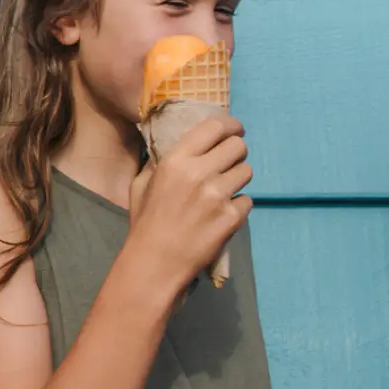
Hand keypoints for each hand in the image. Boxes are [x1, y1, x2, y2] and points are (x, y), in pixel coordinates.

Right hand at [121, 115, 250, 295]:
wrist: (155, 263)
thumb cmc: (145, 222)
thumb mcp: (142, 184)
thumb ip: (161, 161)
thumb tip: (178, 145)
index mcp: (176, 160)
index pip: (215, 126)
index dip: (231, 124)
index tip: (235, 129)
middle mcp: (200, 173)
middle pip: (238, 146)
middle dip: (236, 152)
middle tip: (229, 162)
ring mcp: (218, 196)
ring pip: (247, 171)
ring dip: (238, 178)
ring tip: (224, 190)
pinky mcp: (232, 217)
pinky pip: (247, 200)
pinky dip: (238, 206)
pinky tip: (223, 214)